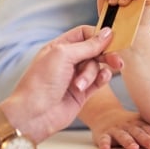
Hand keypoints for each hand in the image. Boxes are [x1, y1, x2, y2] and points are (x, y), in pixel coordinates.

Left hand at [0, 26, 120, 143]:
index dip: (98, 35)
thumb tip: (108, 33)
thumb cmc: (41, 82)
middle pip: (95, 50)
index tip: (112, 39)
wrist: (33, 115)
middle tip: (116, 60)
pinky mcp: (83, 91)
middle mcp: (69, 60)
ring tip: (80, 85)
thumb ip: (88, 45)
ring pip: (97, 66)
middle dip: (106, 55)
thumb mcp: (64, 55)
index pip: (85, 34)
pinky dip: (102, 79)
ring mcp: (76, 76)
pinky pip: (100, 80)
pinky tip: (100, 81)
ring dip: (92, 74)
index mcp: (60, 47)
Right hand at [88, 107, 149, 148]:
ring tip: (134, 148)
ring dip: (128, 142)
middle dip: (146, 140)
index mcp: (138, 123)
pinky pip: (103, 139)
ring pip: (122, 135)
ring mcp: (115, 129)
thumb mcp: (140, 125)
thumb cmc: (127, 124)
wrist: (104, 115)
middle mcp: (128, 125)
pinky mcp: (103, 134)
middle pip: (138, 132)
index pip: (148, 129)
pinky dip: (104, 143)